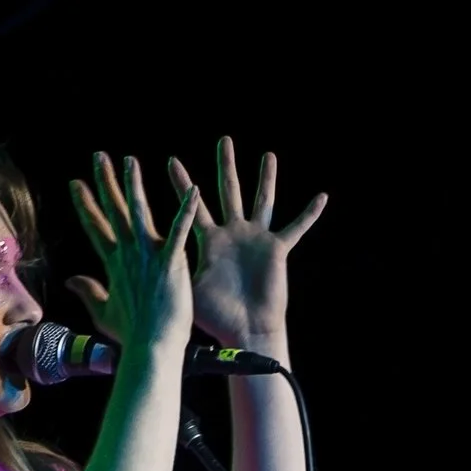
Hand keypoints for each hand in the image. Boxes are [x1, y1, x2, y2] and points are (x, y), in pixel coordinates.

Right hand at [68, 153, 200, 357]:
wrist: (151, 349)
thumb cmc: (131, 336)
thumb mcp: (103, 313)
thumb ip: (88, 291)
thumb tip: (70, 279)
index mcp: (113, 265)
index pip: (95, 226)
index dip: (85, 204)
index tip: (76, 183)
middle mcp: (127, 255)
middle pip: (113, 211)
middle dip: (105, 182)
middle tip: (99, 156)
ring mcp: (148, 257)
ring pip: (139, 212)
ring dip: (134, 185)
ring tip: (130, 161)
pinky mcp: (171, 262)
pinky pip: (180, 230)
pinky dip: (185, 210)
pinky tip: (193, 188)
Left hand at [164, 137, 324, 347]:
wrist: (245, 330)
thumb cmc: (215, 316)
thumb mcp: (188, 286)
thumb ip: (174, 265)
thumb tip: (147, 258)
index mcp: (211, 241)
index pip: (193, 205)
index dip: (183, 183)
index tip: (172, 159)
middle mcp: (234, 234)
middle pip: (230, 191)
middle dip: (227, 165)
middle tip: (224, 140)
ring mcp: (257, 239)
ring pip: (263, 200)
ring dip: (266, 179)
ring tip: (268, 155)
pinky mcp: (277, 250)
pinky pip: (297, 228)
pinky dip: (310, 214)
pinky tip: (322, 197)